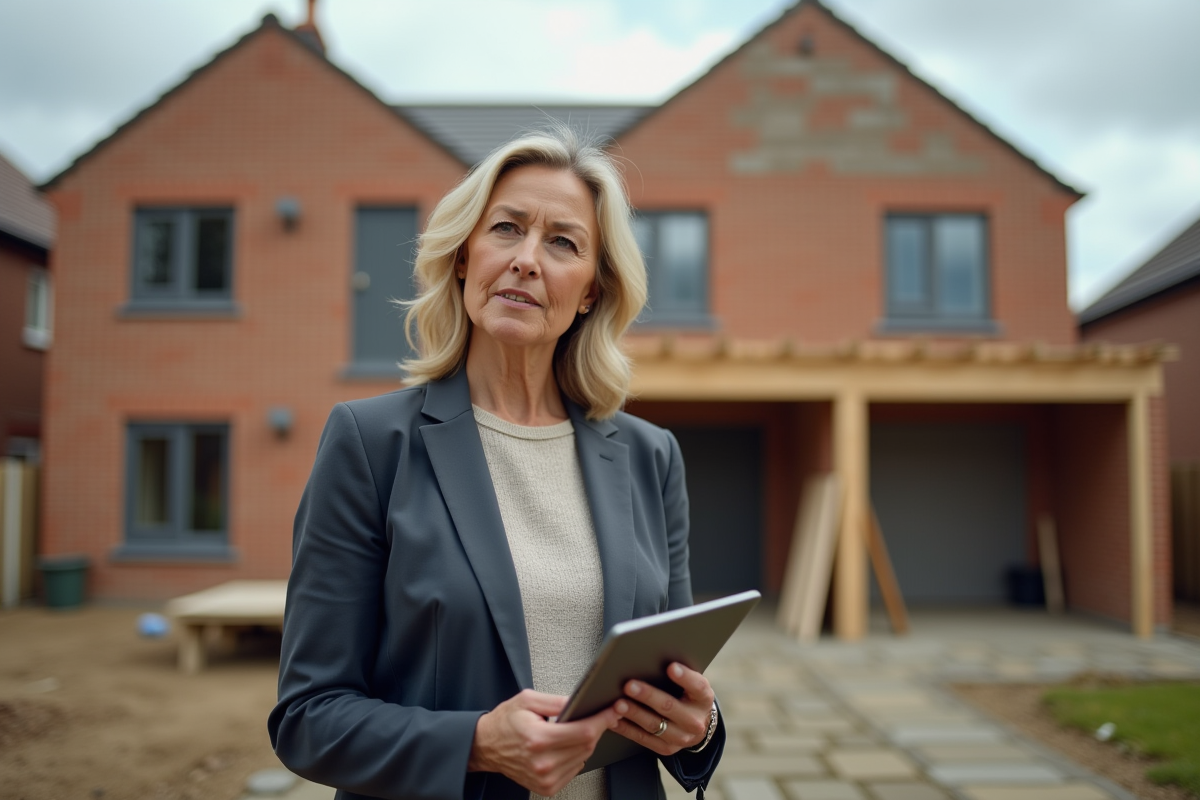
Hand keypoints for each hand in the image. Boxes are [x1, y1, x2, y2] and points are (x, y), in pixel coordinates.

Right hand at [468, 689, 618, 795]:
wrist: (486, 746)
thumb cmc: (505, 722)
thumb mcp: (528, 700)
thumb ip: (556, 701)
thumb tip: (580, 702)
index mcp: (538, 739)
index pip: (583, 732)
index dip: (603, 720)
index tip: (613, 711)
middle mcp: (543, 762)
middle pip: (587, 746)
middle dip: (596, 728)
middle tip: (597, 716)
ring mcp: (545, 778)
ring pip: (583, 758)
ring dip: (585, 743)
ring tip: (572, 730)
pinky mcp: (546, 787)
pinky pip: (575, 770)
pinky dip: (576, 756)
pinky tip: (564, 747)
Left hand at [611, 662, 714, 755]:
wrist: (698, 724)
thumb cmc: (688, 694)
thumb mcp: (692, 684)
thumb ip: (678, 673)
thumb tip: (649, 658)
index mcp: (704, 699)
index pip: (697, 686)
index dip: (685, 677)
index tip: (671, 667)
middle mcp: (695, 721)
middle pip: (669, 707)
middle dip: (647, 696)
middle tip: (629, 685)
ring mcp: (681, 738)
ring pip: (654, 725)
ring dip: (633, 714)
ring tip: (617, 704)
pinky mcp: (666, 748)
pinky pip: (643, 738)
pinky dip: (626, 728)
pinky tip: (612, 719)